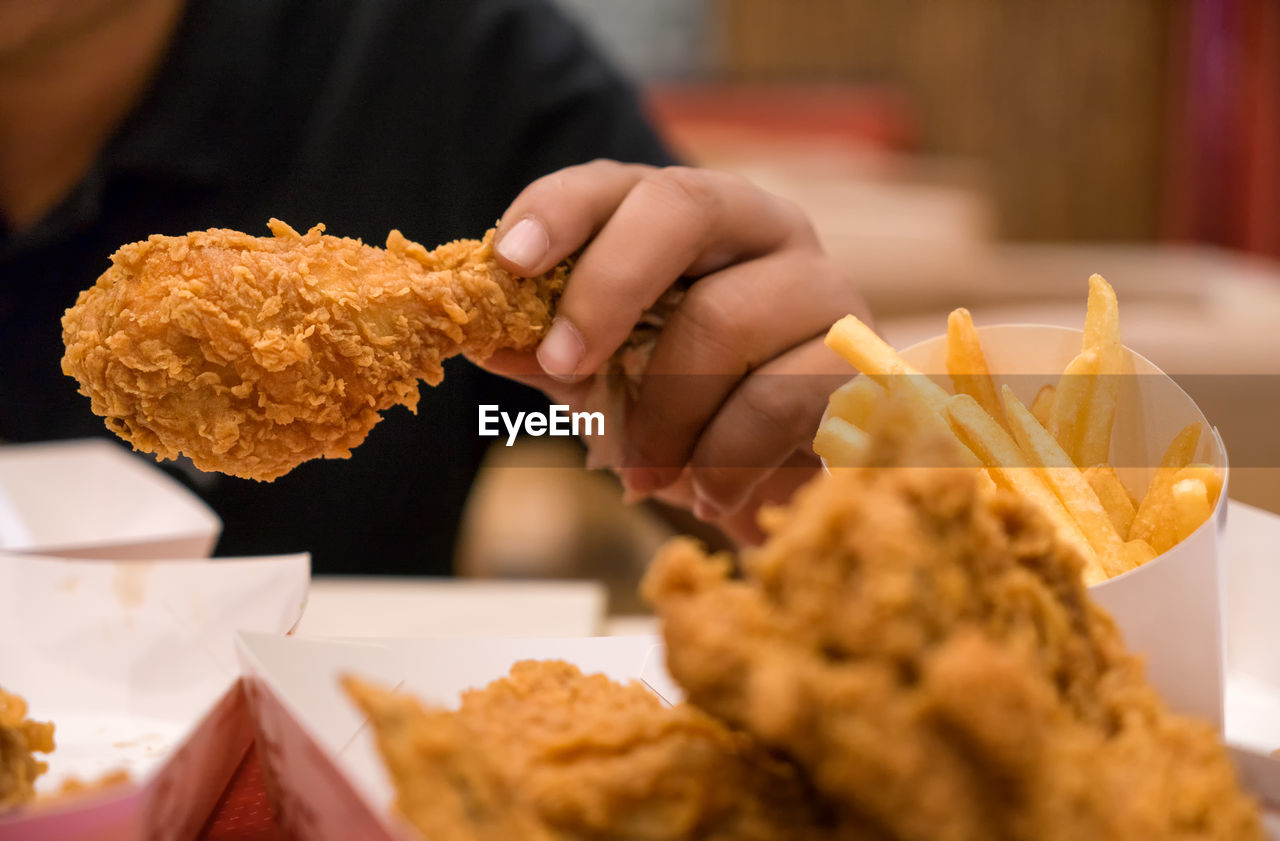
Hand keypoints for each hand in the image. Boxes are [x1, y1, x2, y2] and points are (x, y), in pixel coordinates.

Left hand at [474, 160, 869, 542]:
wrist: (785, 480)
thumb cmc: (692, 409)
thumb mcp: (606, 376)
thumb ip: (549, 348)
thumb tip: (475, 333)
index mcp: (695, 219)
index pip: (624, 182)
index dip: (561, 210)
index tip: (507, 262)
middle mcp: (765, 231)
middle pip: (683, 209)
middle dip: (606, 290)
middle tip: (563, 369)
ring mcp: (824, 289)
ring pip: (725, 317)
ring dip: (664, 412)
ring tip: (644, 475)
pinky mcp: (861, 363)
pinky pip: (780, 398)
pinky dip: (724, 459)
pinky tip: (708, 495)